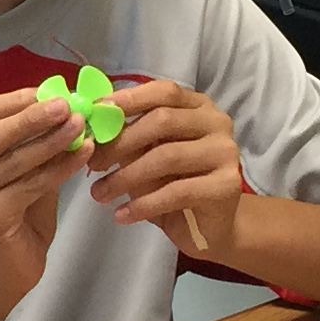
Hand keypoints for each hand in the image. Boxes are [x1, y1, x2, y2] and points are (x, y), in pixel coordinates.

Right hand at [0, 88, 88, 308]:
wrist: (3, 275)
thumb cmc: (14, 222)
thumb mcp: (21, 176)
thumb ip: (33, 146)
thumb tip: (66, 109)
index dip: (16, 100)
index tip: (50, 90)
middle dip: (35, 116)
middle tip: (69, 104)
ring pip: (17, 158)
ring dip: (53, 139)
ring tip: (82, 126)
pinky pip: (31, 183)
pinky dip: (60, 167)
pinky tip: (83, 155)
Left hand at [89, 78, 243, 254]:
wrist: (210, 228)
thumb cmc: (175, 185)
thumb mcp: (148, 156)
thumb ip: (131, 137)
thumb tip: (93, 125)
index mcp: (198, 107)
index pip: (164, 92)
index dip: (129, 100)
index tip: (95, 113)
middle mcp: (217, 123)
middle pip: (163, 121)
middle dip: (121, 142)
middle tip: (93, 164)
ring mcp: (225, 153)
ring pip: (167, 156)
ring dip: (126, 176)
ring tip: (99, 194)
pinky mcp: (226, 186)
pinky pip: (177, 192)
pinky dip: (144, 204)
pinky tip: (122, 215)